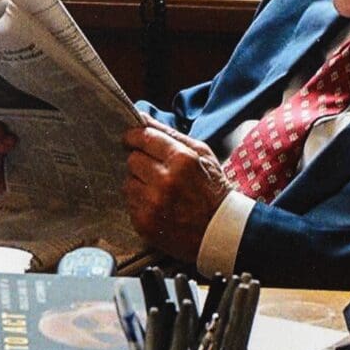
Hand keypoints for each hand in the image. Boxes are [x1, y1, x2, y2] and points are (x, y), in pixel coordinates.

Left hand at [122, 114, 231, 262]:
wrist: (221, 231)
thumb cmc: (213, 189)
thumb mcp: (202, 154)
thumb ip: (171, 134)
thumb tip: (142, 118)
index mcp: (182, 160)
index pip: (143, 138)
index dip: (134, 137)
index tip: (131, 139)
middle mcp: (164, 181)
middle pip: (132, 160)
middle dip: (141, 162)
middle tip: (154, 169)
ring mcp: (153, 205)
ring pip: (128, 183)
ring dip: (139, 184)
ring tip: (158, 190)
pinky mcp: (145, 223)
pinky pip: (130, 205)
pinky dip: (140, 204)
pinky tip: (158, 206)